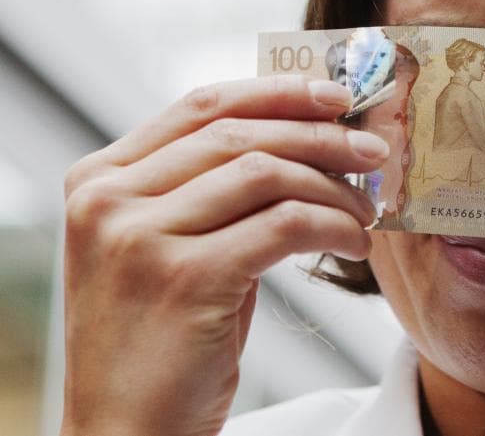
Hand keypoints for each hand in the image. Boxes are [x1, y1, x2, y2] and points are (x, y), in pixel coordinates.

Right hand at [60, 76, 387, 435]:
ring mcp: (139, 237)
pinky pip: (285, 225)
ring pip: (268, 174)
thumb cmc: (161, 340)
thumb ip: (210, 191)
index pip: (202, 106)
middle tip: (374, 148)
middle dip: (321, 135)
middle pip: (240, 133)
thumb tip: (304, 134)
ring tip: (366, 211)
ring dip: (334, 188)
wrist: (125, 433)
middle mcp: (109, 199)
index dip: (278, 92)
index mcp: (100, 178)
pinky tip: (354, 243)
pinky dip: (333, 226)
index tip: (336, 95)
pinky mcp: (183, 278)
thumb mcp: (171, 247)